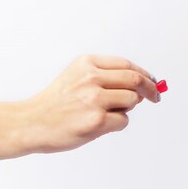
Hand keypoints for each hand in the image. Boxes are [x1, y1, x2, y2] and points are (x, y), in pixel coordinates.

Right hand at [21, 54, 159, 152]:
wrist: (31, 123)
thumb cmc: (55, 103)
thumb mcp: (76, 76)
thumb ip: (105, 76)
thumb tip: (141, 84)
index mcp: (87, 63)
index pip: (126, 65)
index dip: (144, 74)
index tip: (152, 81)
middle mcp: (91, 78)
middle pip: (135, 80)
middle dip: (150, 89)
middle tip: (156, 96)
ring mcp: (95, 99)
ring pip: (132, 101)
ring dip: (126, 109)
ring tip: (106, 114)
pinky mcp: (97, 121)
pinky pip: (123, 121)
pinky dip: (117, 124)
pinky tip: (98, 125)